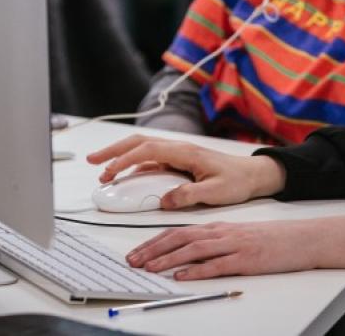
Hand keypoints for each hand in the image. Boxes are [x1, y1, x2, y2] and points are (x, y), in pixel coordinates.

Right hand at [86, 135, 286, 207]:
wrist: (253, 175)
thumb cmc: (237, 181)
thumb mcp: (215, 193)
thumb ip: (189, 195)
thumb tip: (164, 200)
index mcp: (185, 152)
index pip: (148, 150)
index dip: (125, 159)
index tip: (108, 172)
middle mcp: (179, 149)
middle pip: (139, 143)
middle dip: (113, 151)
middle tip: (91, 162)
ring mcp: (177, 154)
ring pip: (142, 149)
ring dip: (120, 156)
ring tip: (101, 171)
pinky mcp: (178, 162)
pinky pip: (150, 160)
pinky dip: (133, 165)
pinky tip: (124, 176)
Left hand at [126, 216, 344, 279]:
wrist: (303, 238)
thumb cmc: (272, 240)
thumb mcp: (239, 236)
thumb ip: (214, 244)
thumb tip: (187, 258)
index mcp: (219, 227)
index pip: (179, 231)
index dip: (154, 241)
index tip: (136, 252)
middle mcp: (222, 233)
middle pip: (180, 238)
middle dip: (153, 250)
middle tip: (133, 261)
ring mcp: (234, 246)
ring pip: (194, 250)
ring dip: (168, 260)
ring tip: (149, 268)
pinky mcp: (246, 260)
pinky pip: (217, 265)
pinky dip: (197, 271)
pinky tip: (183, 276)